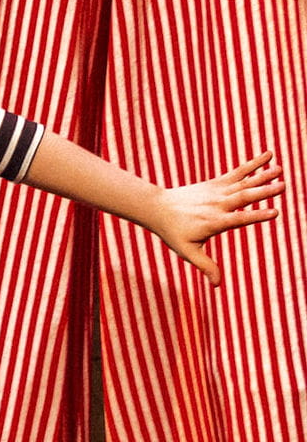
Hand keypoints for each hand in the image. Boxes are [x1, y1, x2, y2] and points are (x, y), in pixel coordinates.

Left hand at [145, 155, 281, 277]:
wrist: (157, 208)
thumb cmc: (173, 233)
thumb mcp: (188, 252)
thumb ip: (205, 266)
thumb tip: (217, 286)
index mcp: (214, 222)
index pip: (239, 219)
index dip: (257, 216)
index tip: (275, 212)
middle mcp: (218, 205)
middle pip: (244, 197)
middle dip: (264, 191)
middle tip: (283, 186)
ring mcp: (217, 191)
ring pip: (243, 182)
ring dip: (263, 175)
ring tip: (281, 169)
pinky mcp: (216, 182)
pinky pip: (238, 171)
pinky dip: (253, 164)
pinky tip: (269, 155)